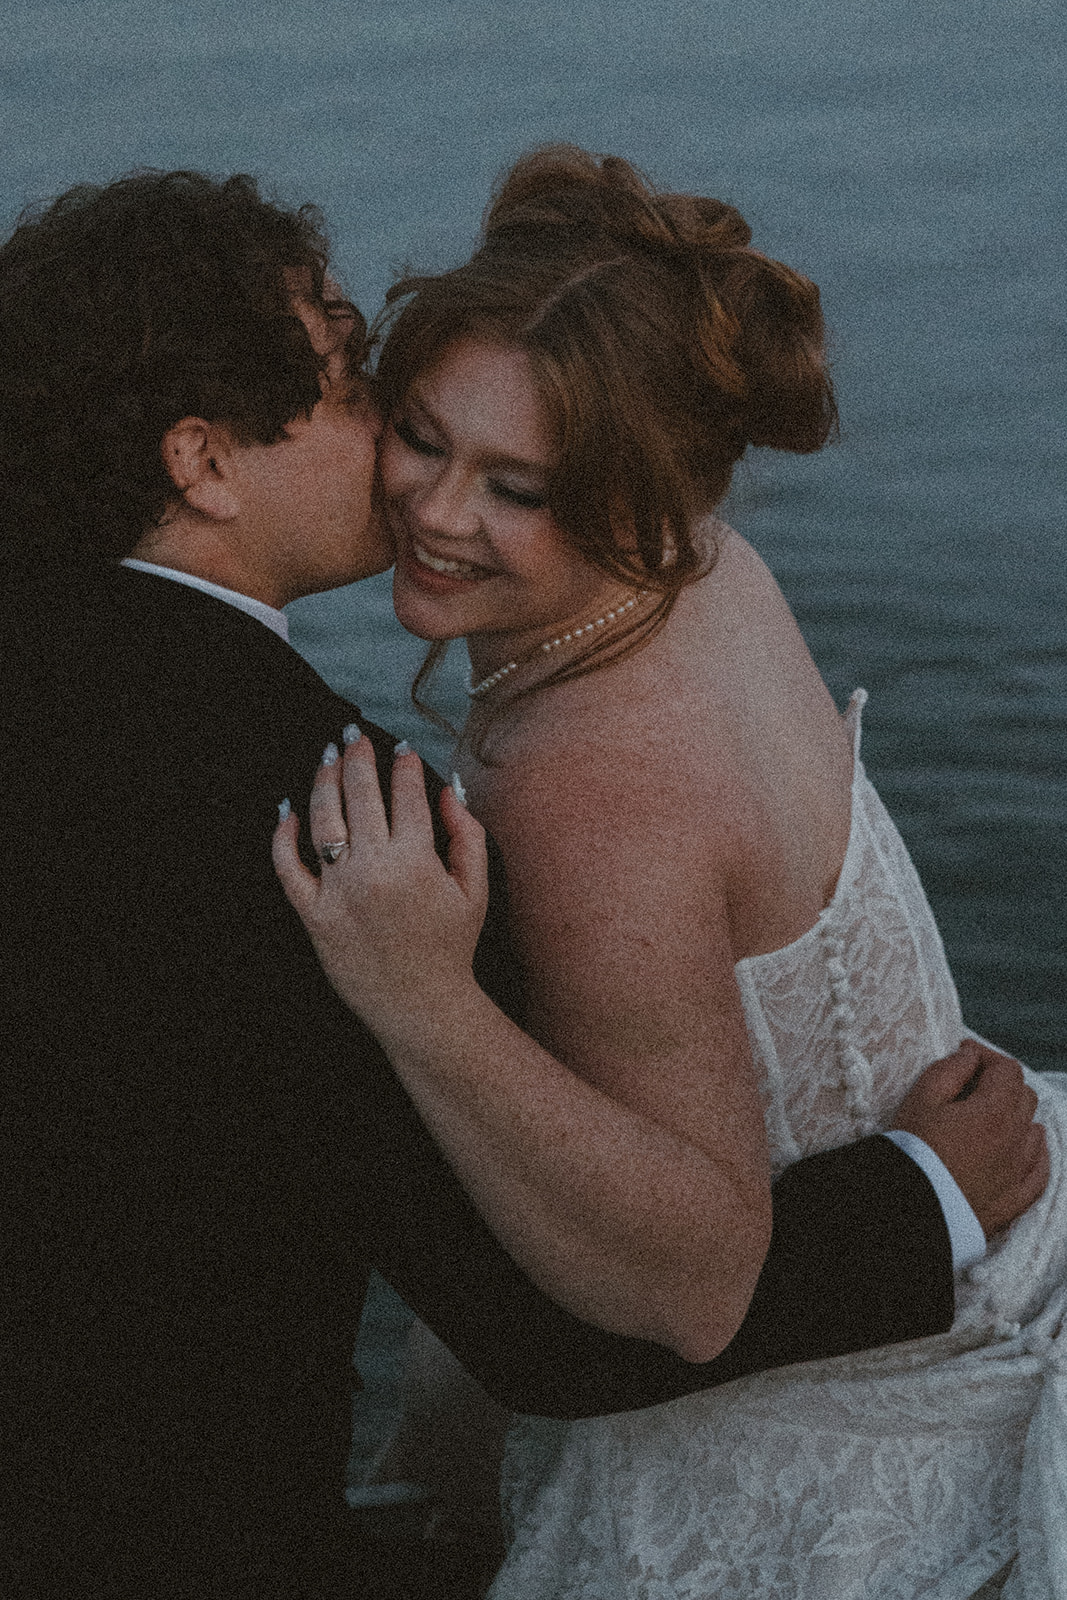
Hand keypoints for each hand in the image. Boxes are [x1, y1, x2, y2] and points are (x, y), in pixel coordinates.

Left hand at [273, 736, 488, 1038]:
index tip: (403, 748)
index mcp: (417, 861)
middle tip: (355, 735)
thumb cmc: (451, 946)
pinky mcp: (314, 915)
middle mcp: (374, 870)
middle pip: (361, 796)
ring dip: (324, 781)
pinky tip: (288, 810)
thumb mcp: (474, 889)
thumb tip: (446, 790)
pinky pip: (289, 868)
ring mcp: (339, 892)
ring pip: (323, 821)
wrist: (420, 1005)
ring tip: (328, 757)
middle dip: (359, 758)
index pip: (407, 795)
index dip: (405, 766)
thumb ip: (467, 835)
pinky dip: (284, 837)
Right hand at [891, 1038, 1048, 1237]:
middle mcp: (1016, 1142)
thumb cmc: (912, 1151)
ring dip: (1018, 1117)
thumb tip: (970, 1056)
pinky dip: (1036, 1155)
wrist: (908, 1210)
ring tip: (992, 1115)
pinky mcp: (1013, 1201)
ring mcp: (1018, 1174)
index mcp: (995, 1112)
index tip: (963, 1055)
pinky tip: (1029, 1148)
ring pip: (1034, 1132)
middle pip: (1024, 1097)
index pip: (1007, 1070)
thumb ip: (950, 1070)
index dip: (986, 1056)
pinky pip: (1040, 1173)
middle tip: (972, 1082)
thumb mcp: (922, 1099)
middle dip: (1002, 1082)